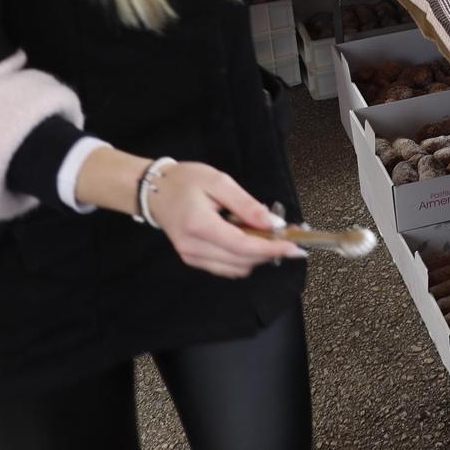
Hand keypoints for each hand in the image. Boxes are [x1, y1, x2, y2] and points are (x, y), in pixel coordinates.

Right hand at [151, 162, 302, 279]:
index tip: (295, 247)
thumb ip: (246, 204)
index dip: (271, 248)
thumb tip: (272, 223)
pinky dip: (244, 258)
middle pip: (242, 261)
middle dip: (269, 251)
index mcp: (199, 226)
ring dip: (257, 256)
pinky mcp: (193, 260)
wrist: (154, 190)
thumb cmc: (185, 181)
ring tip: (269, 235)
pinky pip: (226, 267)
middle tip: (289, 235)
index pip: (242, 246)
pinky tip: (250, 240)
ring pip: (237, 268)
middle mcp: (194, 248)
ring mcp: (191, 257)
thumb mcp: (218, 182)